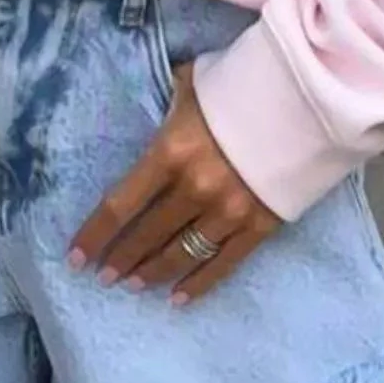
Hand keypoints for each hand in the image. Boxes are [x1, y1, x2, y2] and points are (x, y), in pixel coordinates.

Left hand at [68, 64, 280, 305]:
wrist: (307, 101)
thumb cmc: (241, 85)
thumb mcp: (192, 85)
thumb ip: (168, 100)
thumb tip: (156, 97)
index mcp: (170, 152)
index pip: (121, 204)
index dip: (95, 234)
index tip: (75, 256)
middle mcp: (194, 189)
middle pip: (147, 235)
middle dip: (121, 258)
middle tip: (105, 275)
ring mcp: (227, 212)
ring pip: (180, 255)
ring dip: (152, 273)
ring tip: (133, 284)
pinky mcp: (259, 226)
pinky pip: (221, 265)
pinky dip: (197, 285)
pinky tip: (177, 298)